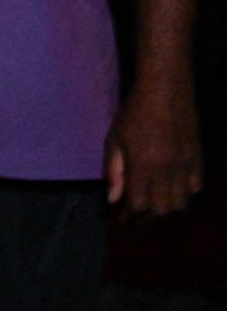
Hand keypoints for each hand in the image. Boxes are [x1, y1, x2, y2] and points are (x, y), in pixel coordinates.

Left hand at [107, 73, 203, 217]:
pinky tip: (173, 190)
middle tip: (136, 216)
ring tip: (153, 205)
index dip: (131, 216)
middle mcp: (167, 169)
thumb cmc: (134, 113)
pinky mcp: (198, 158)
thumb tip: (113, 199)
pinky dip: (185, 194)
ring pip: (181, 203)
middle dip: (147, 217)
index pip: (139, 204)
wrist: (165, 91)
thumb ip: (113, 170)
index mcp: (143, 165)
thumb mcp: (114, 139)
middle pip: (162, 209)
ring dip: (167, 208)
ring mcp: (185, 165)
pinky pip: (196, 187)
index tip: (123, 218)